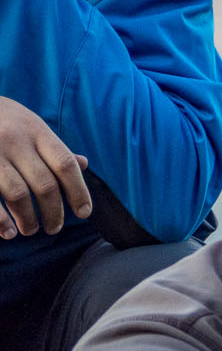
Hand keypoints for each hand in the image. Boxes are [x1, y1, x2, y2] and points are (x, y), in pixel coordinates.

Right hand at [0, 97, 89, 238]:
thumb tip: (83, 164)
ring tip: (31, 230)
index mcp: (35, 130)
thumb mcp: (28, 124)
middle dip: (54, 212)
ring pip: (18, 194)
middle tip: (54, 228)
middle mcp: (15, 140)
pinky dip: (0, 220)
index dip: (78, 191)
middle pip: (44, 184)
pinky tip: (7, 231)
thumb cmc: (0, 118)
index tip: (84, 213)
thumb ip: (52, 146)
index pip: (65, 164)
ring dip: (28, 219)